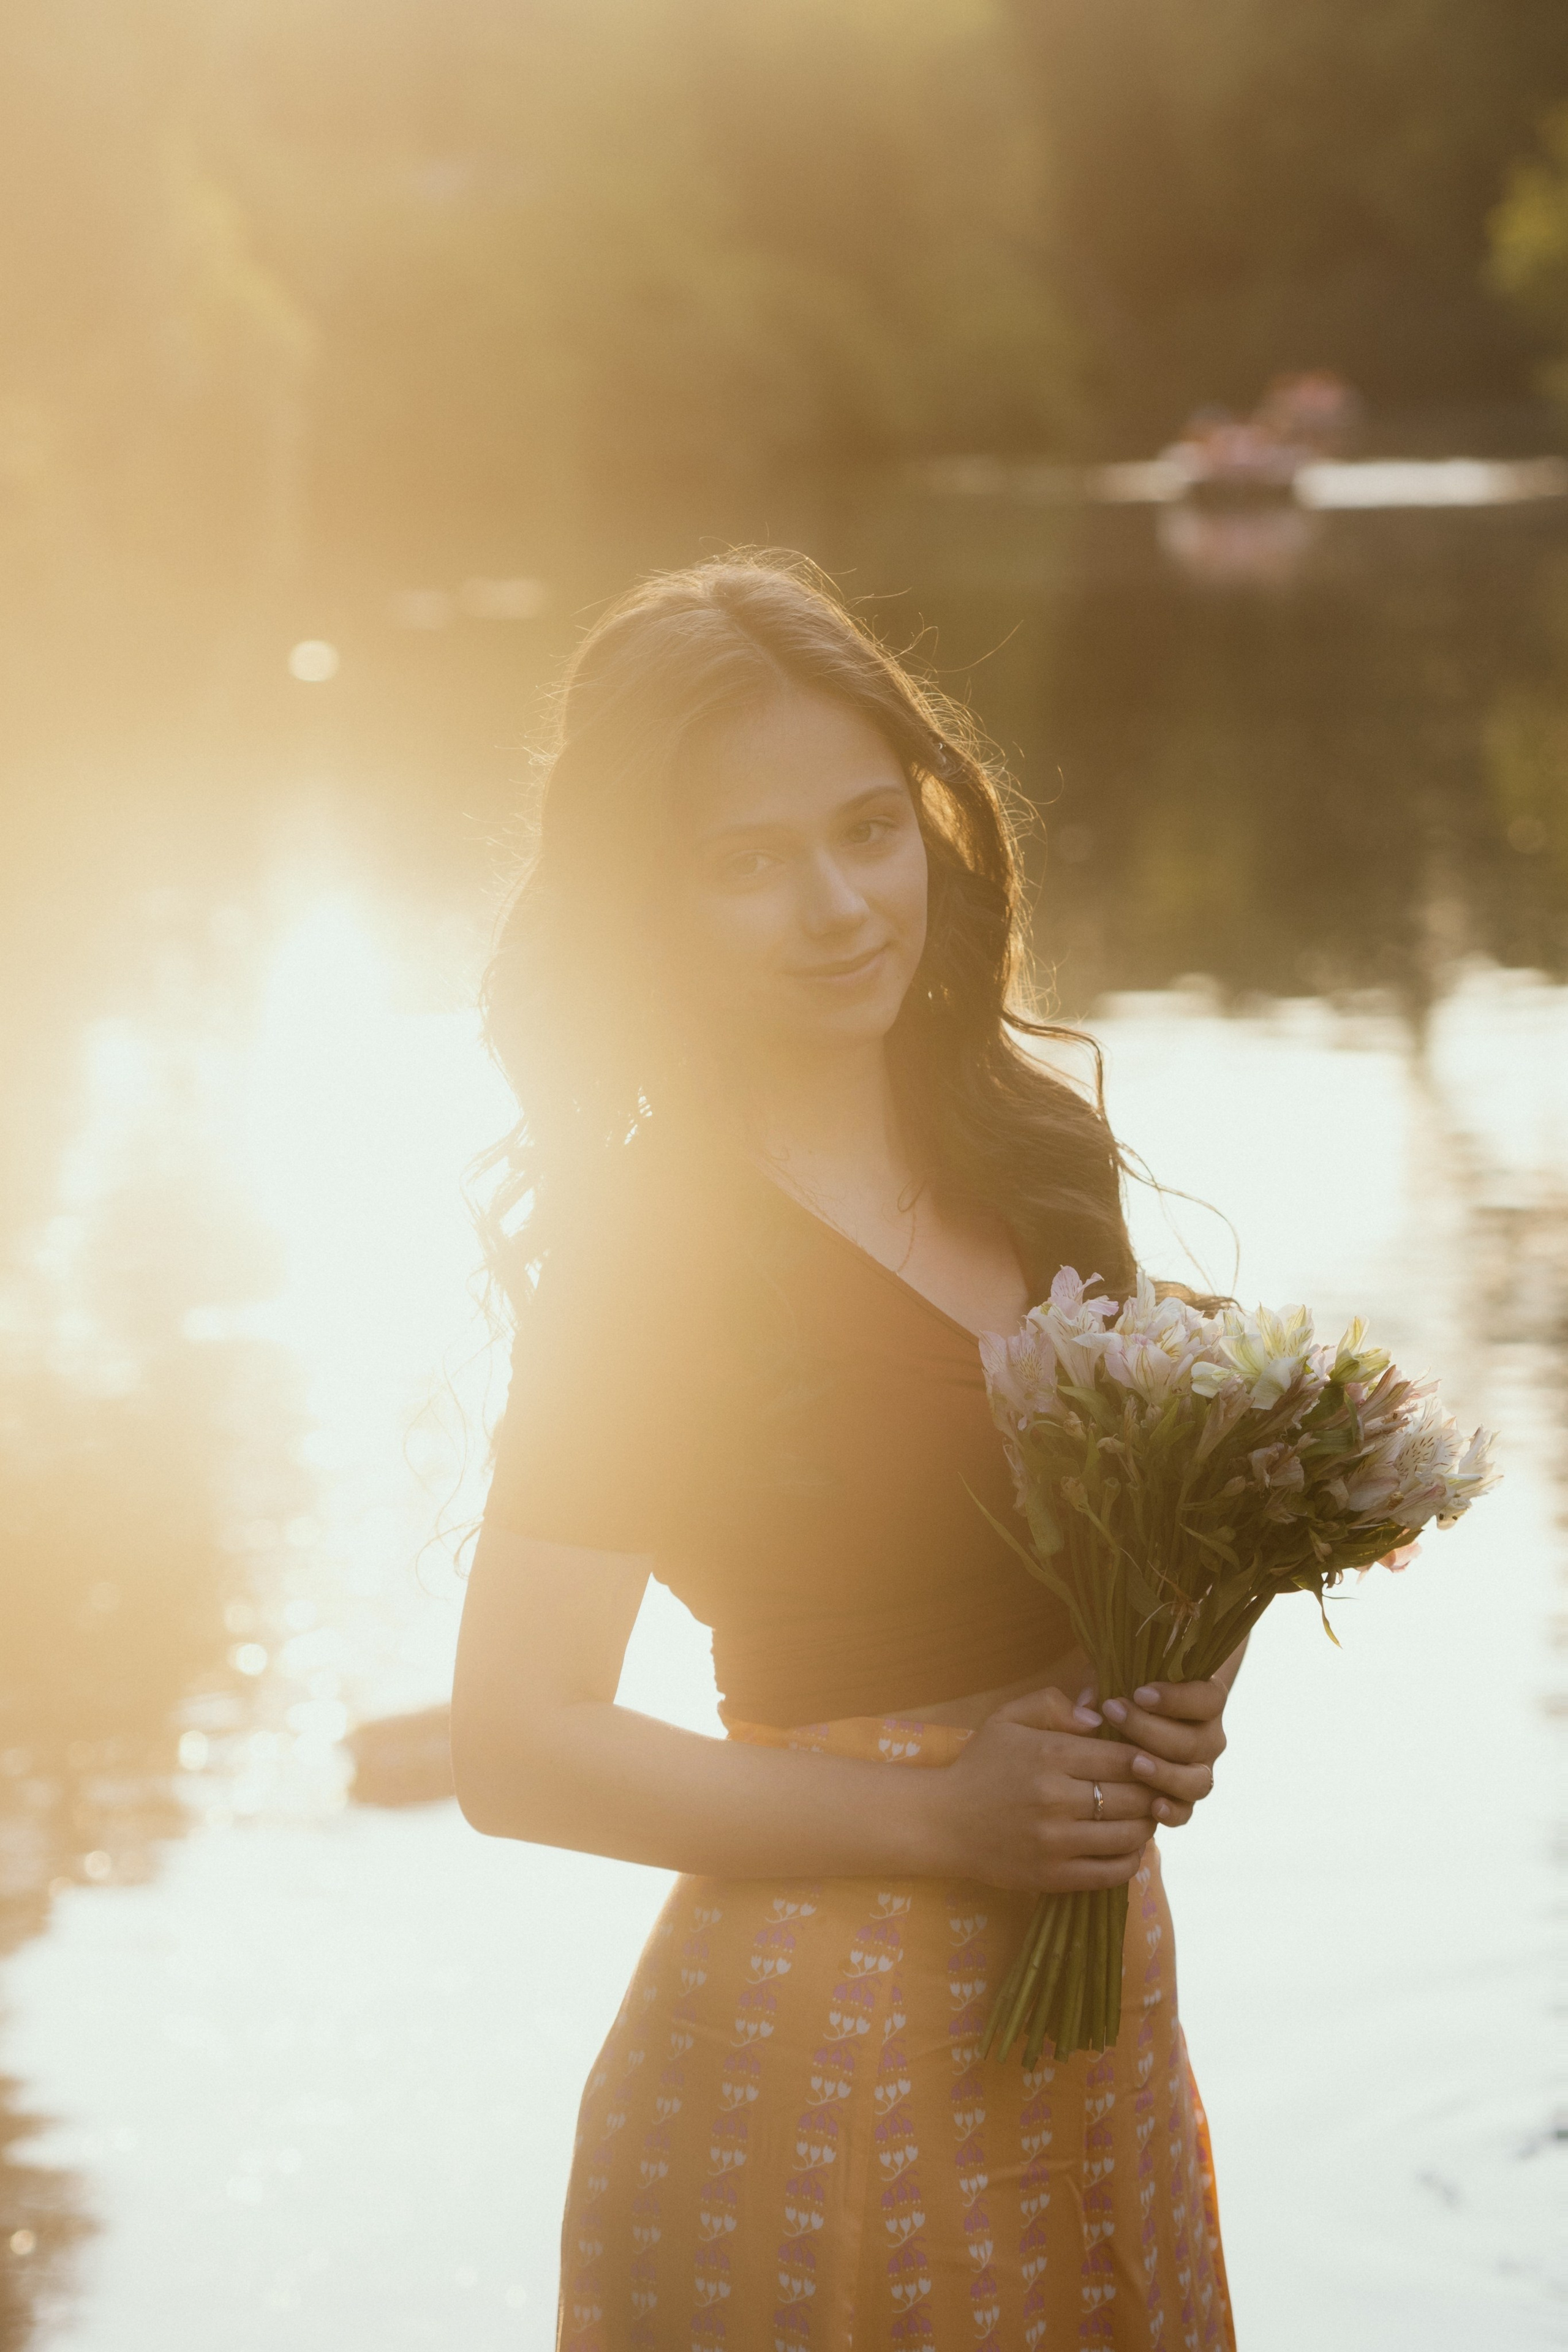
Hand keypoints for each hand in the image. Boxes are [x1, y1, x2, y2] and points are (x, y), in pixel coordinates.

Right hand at [928, 1685, 1191, 1894]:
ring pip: (1130, 1836)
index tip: (1149, 1759)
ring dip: (1146, 1825)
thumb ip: (1052, 1705)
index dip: (1147, 1759)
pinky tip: (1126, 1846)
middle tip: (1152, 1789)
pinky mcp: (1054, 1876)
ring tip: (1141, 1816)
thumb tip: (1099, 1718)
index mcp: (1050, 1755)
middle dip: (1152, 1792)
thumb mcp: (1007, 1719)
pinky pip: (1112, 1873)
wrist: (944, 1822)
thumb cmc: (980, 1766)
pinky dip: (1131, 1860)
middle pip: (1135, 1797)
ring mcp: (1057, 1842)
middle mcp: (1057, 1799)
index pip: (1125, 1758)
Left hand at [1096, 1678, 1227, 1829]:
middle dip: (1151, 1729)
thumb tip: (1088, 1705)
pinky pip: (1186, 1812)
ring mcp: (1199, 1771)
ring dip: (1166, 1773)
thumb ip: (1103, 1682)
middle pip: (1195, 1741)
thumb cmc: (1125, 1692)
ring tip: (1135, 1764)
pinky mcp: (1184, 1799)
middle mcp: (1208, 1738)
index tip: (1139, 1693)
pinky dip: (1173, 1812)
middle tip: (1114, 1713)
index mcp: (1204, 1702)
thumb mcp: (1116, 1678)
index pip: (1209, 1699)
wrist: (1129, 1726)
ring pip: (1197, 1781)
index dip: (1178, 1698)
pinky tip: (1154, 1807)